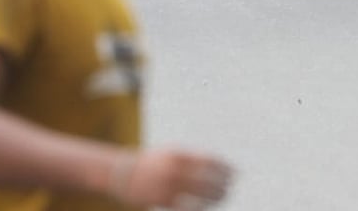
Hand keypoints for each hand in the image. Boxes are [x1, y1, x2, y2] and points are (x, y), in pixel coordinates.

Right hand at [110, 149, 231, 209]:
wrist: (122, 173)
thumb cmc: (153, 162)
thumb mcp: (173, 153)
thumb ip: (193, 159)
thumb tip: (219, 164)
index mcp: (180, 155)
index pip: (210, 161)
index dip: (225, 168)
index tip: (234, 172)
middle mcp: (175, 170)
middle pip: (208, 179)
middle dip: (222, 184)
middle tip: (230, 187)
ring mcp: (168, 187)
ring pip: (199, 195)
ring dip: (215, 197)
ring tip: (223, 197)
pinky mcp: (161, 201)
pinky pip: (186, 207)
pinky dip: (199, 207)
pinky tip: (205, 206)